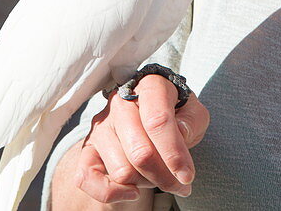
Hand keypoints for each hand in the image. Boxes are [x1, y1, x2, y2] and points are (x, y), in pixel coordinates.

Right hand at [67, 75, 209, 203]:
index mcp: (149, 87)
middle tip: (180, 183)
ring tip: (158, 175)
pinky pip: (87, 178)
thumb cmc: (176, 113)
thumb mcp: (194, 113)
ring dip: (145, 182)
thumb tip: (180, 135)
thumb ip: (191, 122)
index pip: (158, 121)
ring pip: (122, 170)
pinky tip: (133, 191)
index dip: (174, 153)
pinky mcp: (88, 147)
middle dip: (164, 176)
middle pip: (140, 152)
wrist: (150, 113)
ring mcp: (101, 126)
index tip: (187, 175)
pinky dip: (111, 192)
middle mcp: (120, 103)